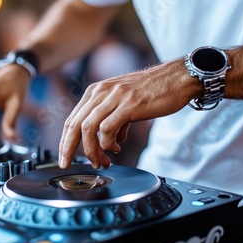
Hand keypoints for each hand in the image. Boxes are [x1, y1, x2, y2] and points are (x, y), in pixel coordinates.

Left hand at [58, 59, 200, 168]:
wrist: (178, 78)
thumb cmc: (153, 91)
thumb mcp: (124, 102)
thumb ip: (113, 119)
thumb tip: (110, 141)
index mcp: (96, 91)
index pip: (72, 118)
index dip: (65, 140)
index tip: (64, 156)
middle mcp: (101, 92)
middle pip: (73, 124)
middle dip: (68, 148)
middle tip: (67, 164)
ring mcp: (114, 97)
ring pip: (87, 128)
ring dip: (91, 150)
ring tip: (101, 161)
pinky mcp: (128, 104)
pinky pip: (106, 128)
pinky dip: (107, 144)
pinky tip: (116, 148)